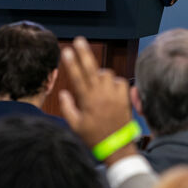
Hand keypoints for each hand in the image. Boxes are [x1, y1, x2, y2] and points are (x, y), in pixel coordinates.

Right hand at [59, 37, 135, 164]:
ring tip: (96, 82)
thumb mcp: (76, 126)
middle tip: (79, 40)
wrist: (117, 147)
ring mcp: (114, 95)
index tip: (66, 50)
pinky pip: (120, 81)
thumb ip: (67, 108)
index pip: (77, 76)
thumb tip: (63, 93)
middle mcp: (101, 95)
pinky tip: (110, 88)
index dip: (71, 62)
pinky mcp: (125, 98)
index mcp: (88, 100)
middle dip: (84, 52)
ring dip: (100, 74)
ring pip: (107, 73)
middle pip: (91, 68)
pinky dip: (114, 82)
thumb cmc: (94, 138)